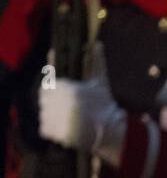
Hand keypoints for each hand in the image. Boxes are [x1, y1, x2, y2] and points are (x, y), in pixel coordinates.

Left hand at [39, 43, 126, 165]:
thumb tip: (97, 43)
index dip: (53, 88)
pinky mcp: (53, 133)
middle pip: (44, 99)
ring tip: (68, 121)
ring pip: (44, 113)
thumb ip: (96, 64)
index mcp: (68, 89)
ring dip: (53, 116)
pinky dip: (52, 130)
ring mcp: (55, 118)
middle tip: (68, 110)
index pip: (48, 85)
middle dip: (54, 103)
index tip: (62, 92)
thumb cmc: (106, 107)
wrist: (111, 134)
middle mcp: (59, 102)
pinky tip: (65, 130)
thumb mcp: (101, 84)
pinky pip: (45, 128)